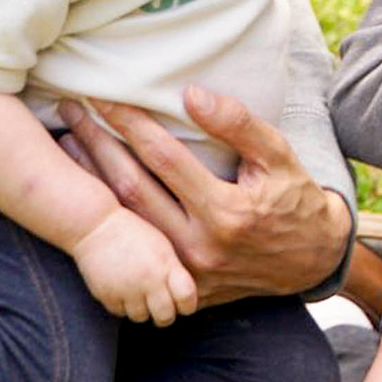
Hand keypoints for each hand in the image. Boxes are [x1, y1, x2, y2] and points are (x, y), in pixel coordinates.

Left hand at [58, 86, 350, 306]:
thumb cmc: (295, 199)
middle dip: (98, 145)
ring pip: (127, 221)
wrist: (312, 261)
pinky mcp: (182, 287)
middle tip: (71, 111)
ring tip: (69, 143)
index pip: (164, 158)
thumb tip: (191, 94)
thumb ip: (237, 124)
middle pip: (133, 189)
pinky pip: (138, 248)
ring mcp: (187, 273)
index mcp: (226, 212)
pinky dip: (112, 217)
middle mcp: (200, 247)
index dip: (132, 124)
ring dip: (94, 180)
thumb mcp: (279, 155)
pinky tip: (91, 189)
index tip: (104, 97)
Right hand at [71, 208, 196, 324]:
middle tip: (162, 307)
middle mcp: (148, 281)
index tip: (184, 304)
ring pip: (141, 318)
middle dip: (166, 315)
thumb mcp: (162, 246)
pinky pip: (120, 312)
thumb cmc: (133, 232)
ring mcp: (126, 290)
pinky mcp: (107, 296)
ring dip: (143, 310)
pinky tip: (122, 291)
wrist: (96, 225)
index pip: (187, 299)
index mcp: (166, 265)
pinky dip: (123, 306)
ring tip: (139, 295)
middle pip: (165, 317)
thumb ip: (174, 271)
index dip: (188, 305)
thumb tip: (183, 296)